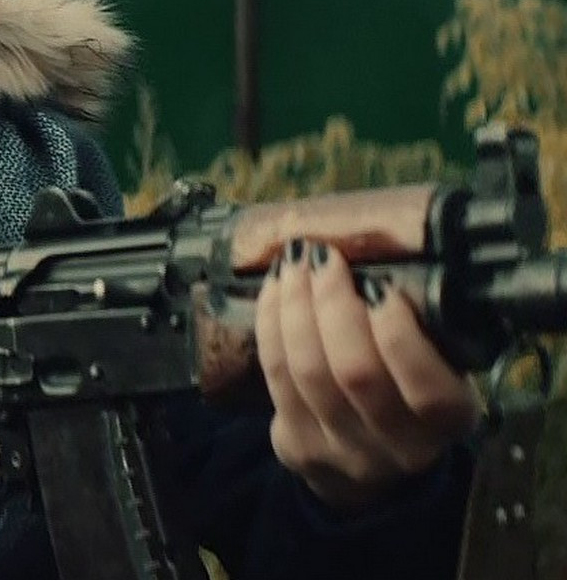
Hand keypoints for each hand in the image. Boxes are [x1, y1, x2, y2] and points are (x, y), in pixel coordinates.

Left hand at [256, 238, 481, 511]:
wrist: (369, 467)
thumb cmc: (407, 394)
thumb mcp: (437, 368)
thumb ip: (422, 328)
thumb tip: (379, 252)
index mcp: (448, 421)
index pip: (427, 388)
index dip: (398, 334)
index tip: (377, 284)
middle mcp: (399, 446)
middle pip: (355, 372)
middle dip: (333, 304)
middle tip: (323, 257)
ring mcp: (343, 450)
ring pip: (307, 370)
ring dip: (294, 305)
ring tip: (294, 263)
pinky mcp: (296, 445)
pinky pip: (275, 374)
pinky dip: (271, 322)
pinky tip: (275, 290)